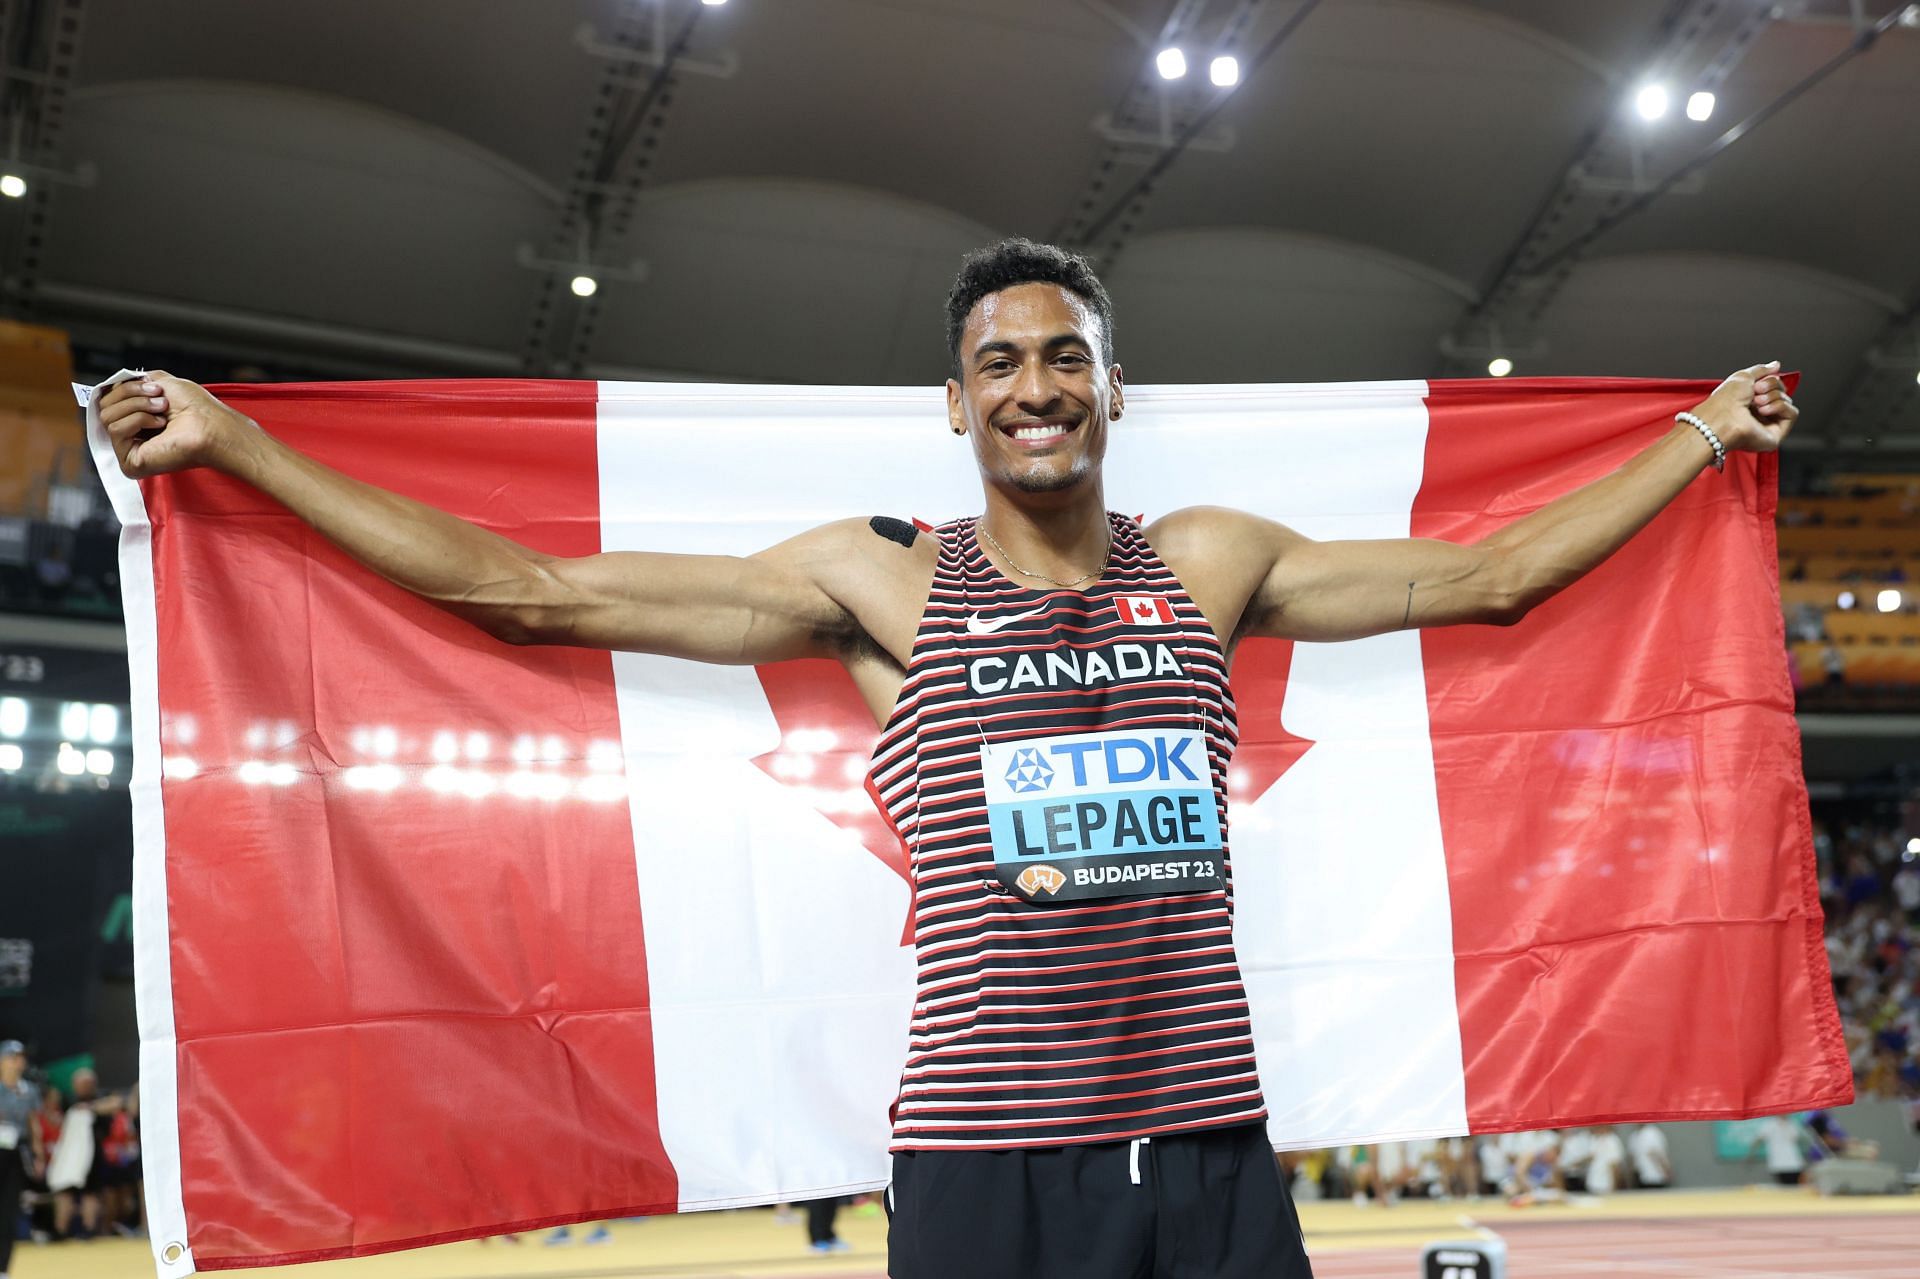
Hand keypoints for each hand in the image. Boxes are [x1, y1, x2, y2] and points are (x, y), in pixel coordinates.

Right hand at [97, 371, 256, 478]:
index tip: (151, 384)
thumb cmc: (196, 407)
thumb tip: (113, 383)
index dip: (125, 387)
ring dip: (137, 406)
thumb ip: (135, 381)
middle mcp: (131, 436)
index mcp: (136, 419)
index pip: (108, 398)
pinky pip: (115, 430)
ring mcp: (130, 450)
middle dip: (132, 393)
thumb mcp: (161, 382)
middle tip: (161, 399)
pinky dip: (137, 420)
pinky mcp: (130, 463)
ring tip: (162, 411)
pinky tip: (160, 425)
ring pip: (107, 416)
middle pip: (104, 405)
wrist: (211, 425)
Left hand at [1688, 361, 1797, 453]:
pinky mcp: (1775, 435)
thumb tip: (1776, 365)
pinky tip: (1764, 411)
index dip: (1770, 380)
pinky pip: (1792, 413)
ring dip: (1773, 397)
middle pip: (1781, 392)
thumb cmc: (1725, 401)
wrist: (1722, 418)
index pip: (1773, 386)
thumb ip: (1761, 370)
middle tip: (1756, 392)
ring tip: (1757, 403)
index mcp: (1749, 401)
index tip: (1757, 382)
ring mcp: (1767, 425)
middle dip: (1771, 387)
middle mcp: (1758, 414)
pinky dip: (1780, 407)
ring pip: (1787, 401)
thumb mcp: (1743, 376)